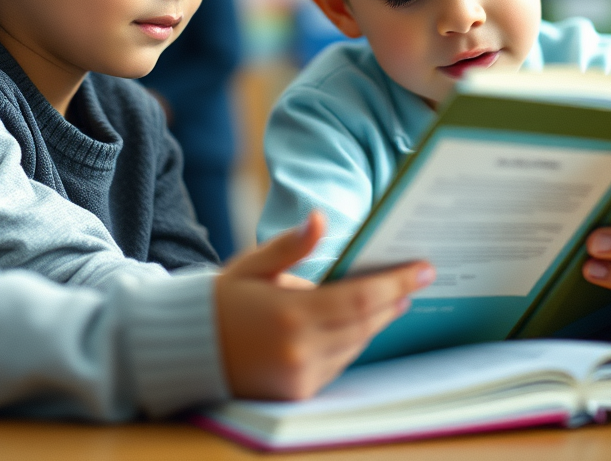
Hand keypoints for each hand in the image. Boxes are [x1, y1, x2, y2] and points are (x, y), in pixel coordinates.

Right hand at [215, 212, 434, 399]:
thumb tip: (320, 218)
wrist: (187, 349)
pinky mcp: (298, 391)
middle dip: (394, 299)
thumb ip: (291, 244)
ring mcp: (301, 376)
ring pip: (356, 345)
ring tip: (395, 297)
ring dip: (378, 320)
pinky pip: (339, 362)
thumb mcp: (253, 264)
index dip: (396, 283)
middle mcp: (300, 351)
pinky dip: (355, 340)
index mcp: (291, 315)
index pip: (360, 299)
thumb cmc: (223, 299)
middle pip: (365, 323)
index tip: (423, 268)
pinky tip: (363, 322)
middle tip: (416, 277)